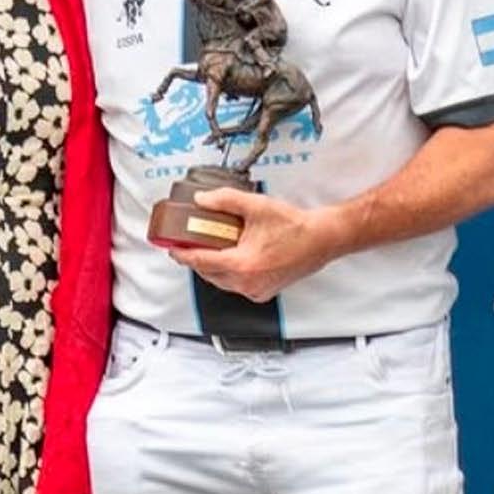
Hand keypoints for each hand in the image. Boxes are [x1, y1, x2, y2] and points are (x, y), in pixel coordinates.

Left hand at [169, 188, 338, 300]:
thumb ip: (225, 201)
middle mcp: (247, 283)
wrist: (321, 239)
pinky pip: (237, 285)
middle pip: (209, 273)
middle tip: (190, 243)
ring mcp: (256, 290)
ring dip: (213, 267)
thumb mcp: (255, 206)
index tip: (171, 248)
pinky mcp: (263, 292)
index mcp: (242, 265)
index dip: (182, 255)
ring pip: (222, 281)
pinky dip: (230, 273)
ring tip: (211, 247)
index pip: (201, 262)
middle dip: (197, 259)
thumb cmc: (295, 226)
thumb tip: (201, 200)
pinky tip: (232, 257)